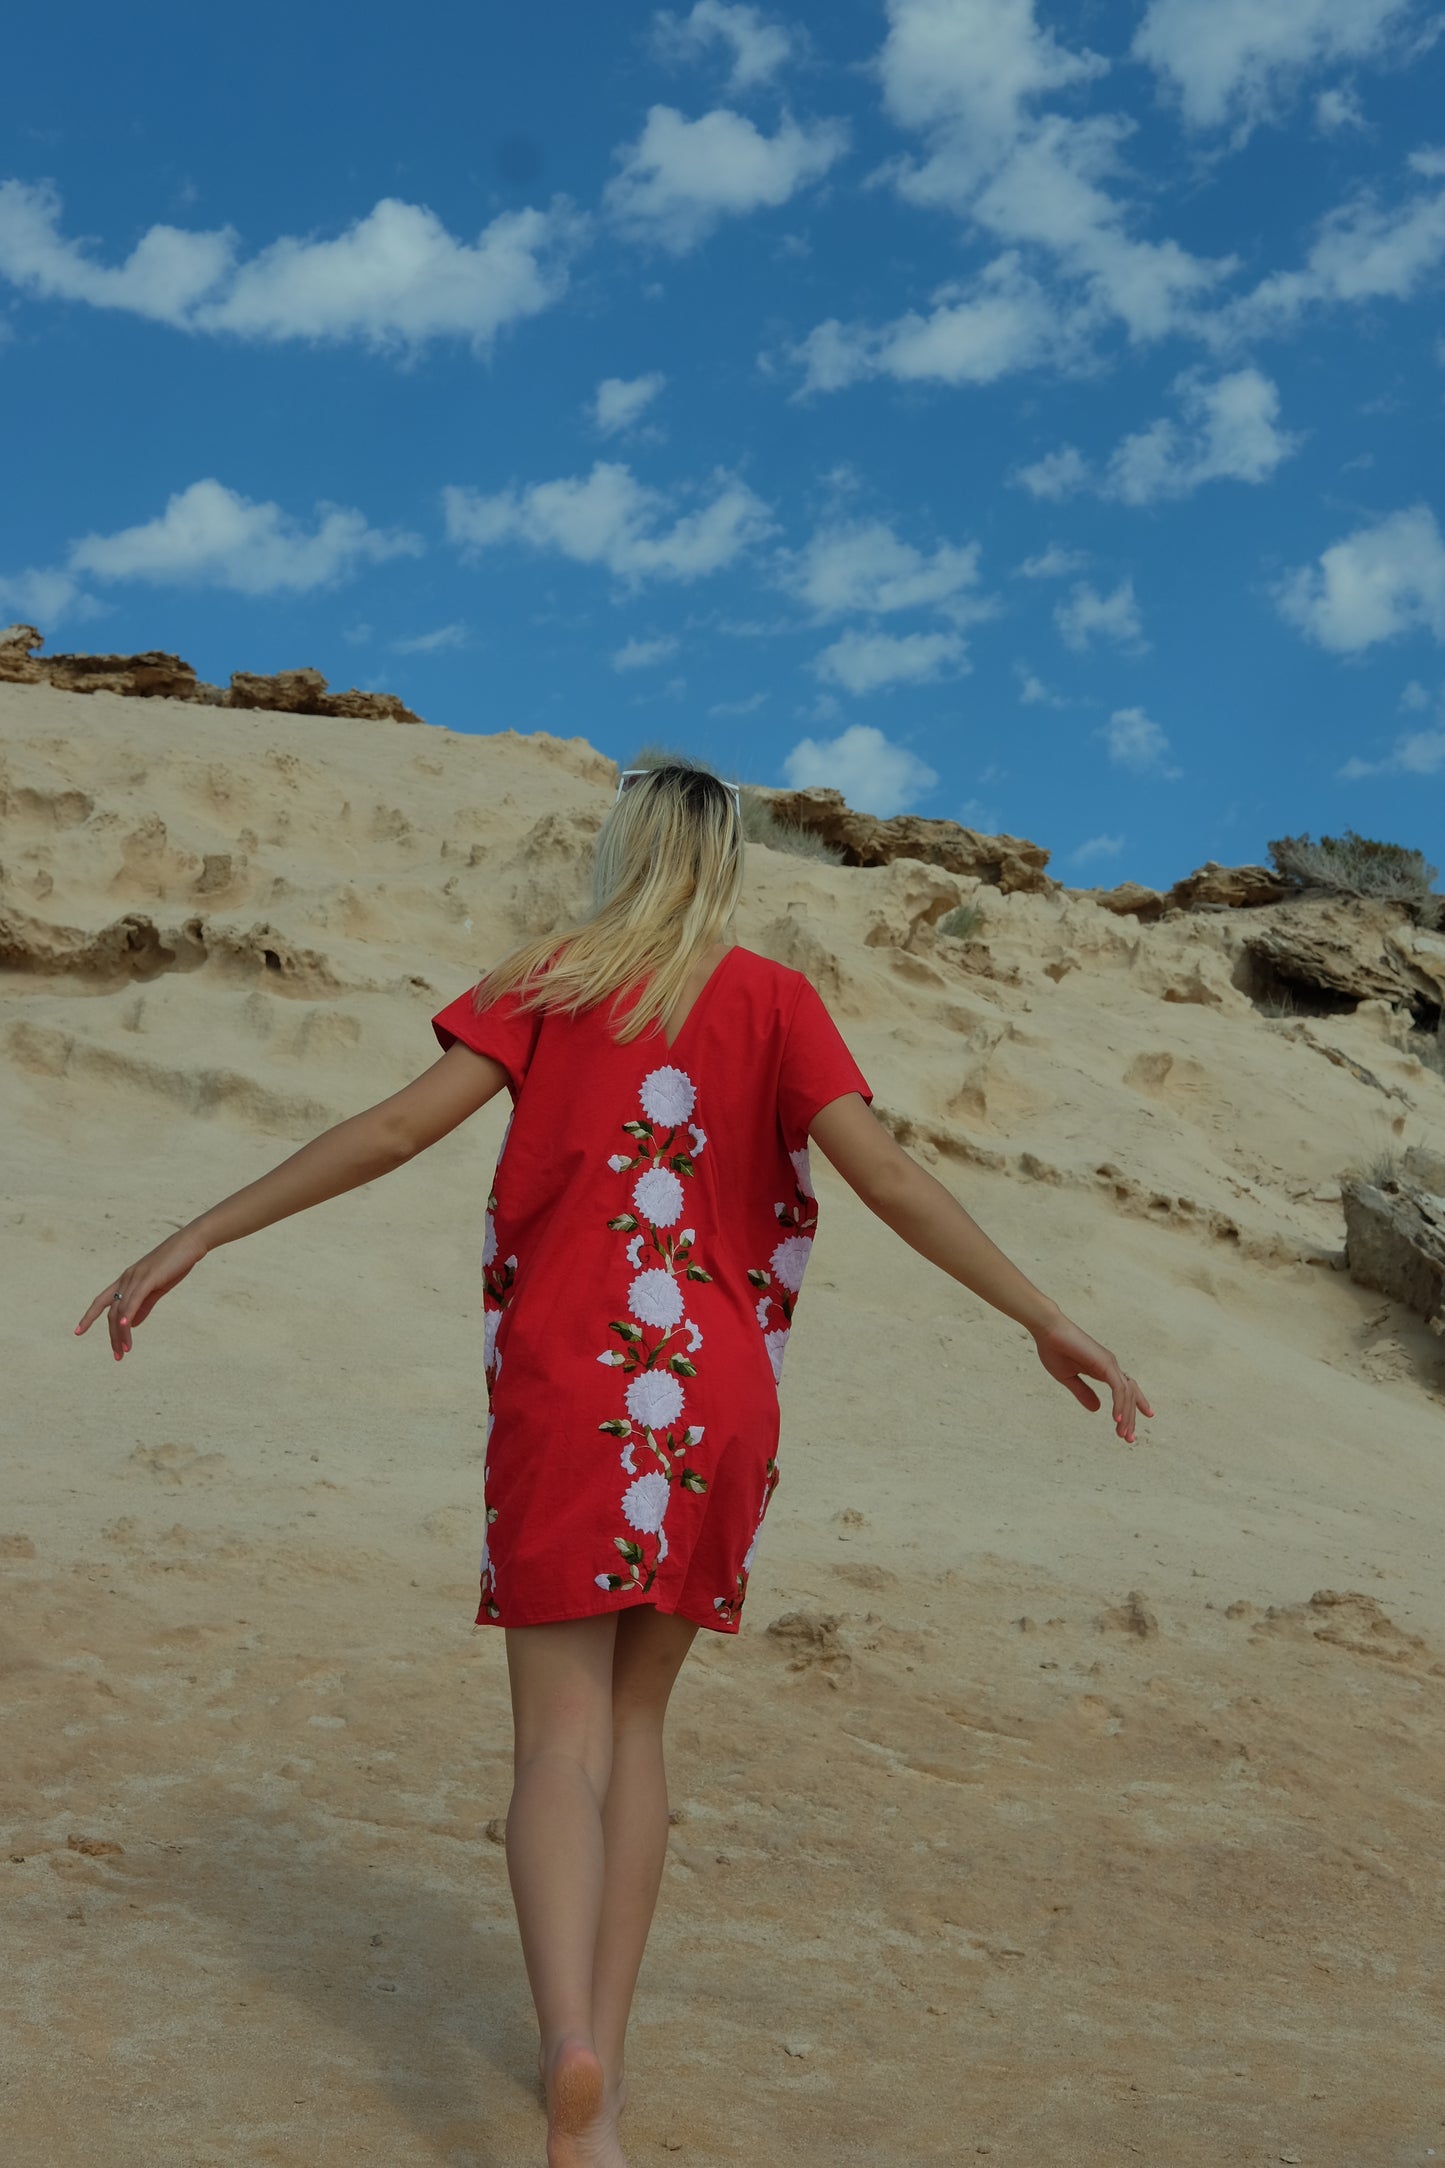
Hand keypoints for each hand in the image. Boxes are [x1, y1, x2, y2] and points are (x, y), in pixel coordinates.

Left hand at [74, 1227, 208, 1361]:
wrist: (191, 1243)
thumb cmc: (175, 1264)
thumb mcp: (157, 1288)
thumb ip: (144, 1306)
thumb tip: (132, 1324)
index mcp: (127, 1280)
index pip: (101, 1301)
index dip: (89, 1316)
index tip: (78, 1332)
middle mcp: (126, 1278)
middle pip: (111, 1311)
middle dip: (112, 1336)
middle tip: (117, 1355)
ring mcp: (136, 1277)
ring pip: (121, 1310)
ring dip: (121, 1333)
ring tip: (125, 1350)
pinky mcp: (148, 1278)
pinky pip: (134, 1299)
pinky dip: (127, 1315)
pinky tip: (125, 1328)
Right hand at [1031, 1315, 1153, 1442]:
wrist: (1047, 1330)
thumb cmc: (1054, 1349)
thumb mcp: (1068, 1378)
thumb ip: (1083, 1393)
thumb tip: (1097, 1409)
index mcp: (1103, 1369)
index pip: (1125, 1389)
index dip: (1135, 1404)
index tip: (1143, 1418)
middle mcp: (1110, 1366)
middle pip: (1129, 1395)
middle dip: (1131, 1417)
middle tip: (1129, 1439)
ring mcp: (1110, 1363)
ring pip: (1126, 1394)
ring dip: (1126, 1415)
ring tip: (1122, 1434)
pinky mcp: (1105, 1363)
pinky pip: (1118, 1388)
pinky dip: (1119, 1404)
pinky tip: (1116, 1419)